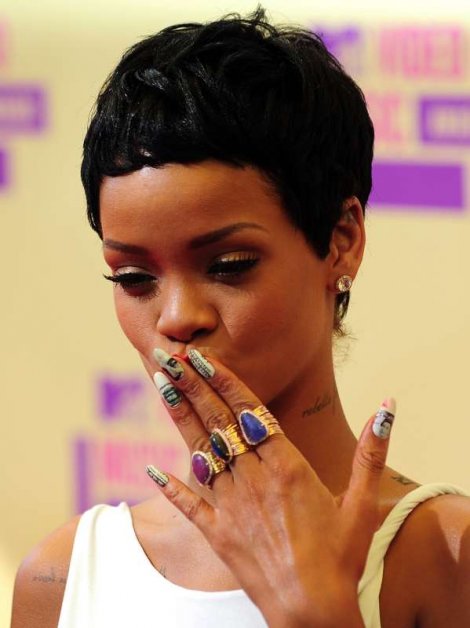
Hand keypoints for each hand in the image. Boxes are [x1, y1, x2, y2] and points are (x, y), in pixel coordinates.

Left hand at [149, 348, 394, 627]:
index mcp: (287, 466)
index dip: (224, 381)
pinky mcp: (218, 534)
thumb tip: (387, 407)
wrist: (312, 613)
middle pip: (219, 423)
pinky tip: (149, 469)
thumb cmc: (341, 558)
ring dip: (180, 417)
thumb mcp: (363, 503)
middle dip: (193, 386)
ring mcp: (231, 506)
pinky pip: (189, 505)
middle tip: (170, 357)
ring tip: (161, 386)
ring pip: (200, 451)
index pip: (249, 411)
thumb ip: (371, 453)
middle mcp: (253, 479)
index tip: (203, 357)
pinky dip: (170, 487)